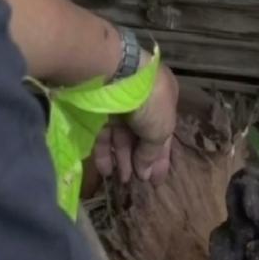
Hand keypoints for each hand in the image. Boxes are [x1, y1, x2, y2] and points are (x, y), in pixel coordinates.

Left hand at [93, 58, 177, 183]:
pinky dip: (104, 153)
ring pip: (120, 137)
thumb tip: (145, 172)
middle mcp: (141, 102)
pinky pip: (101, 135)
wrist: (115, 76)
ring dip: (122, 160)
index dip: (160, 159)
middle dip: (139, 161)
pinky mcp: (95, 110)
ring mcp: (117, 106)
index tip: (156, 181)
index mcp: (163, 101)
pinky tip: (106, 171)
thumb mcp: (161, 129)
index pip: (163, 134)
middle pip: (140, 137)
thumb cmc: (149, 101)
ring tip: (122, 180)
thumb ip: (153, 153)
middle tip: (137, 183)